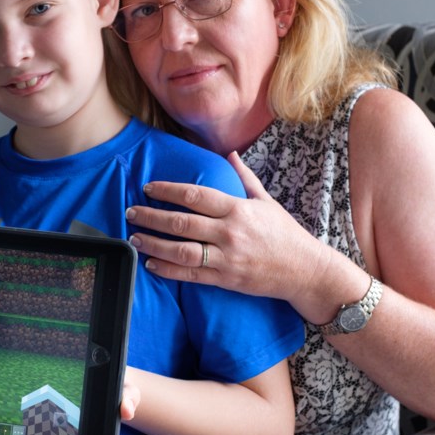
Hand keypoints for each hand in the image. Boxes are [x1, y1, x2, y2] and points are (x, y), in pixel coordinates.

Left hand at [125, 152, 321, 302]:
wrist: (304, 270)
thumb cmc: (285, 234)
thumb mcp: (266, 201)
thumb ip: (244, 178)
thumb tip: (230, 155)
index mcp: (238, 209)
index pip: (195, 195)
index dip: (168, 190)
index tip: (149, 187)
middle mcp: (230, 232)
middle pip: (182, 222)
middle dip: (151, 216)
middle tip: (130, 212)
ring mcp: (227, 257)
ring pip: (181, 250)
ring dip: (154, 243)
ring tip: (134, 238)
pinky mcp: (226, 279)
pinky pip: (191, 274)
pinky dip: (168, 269)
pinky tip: (151, 263)